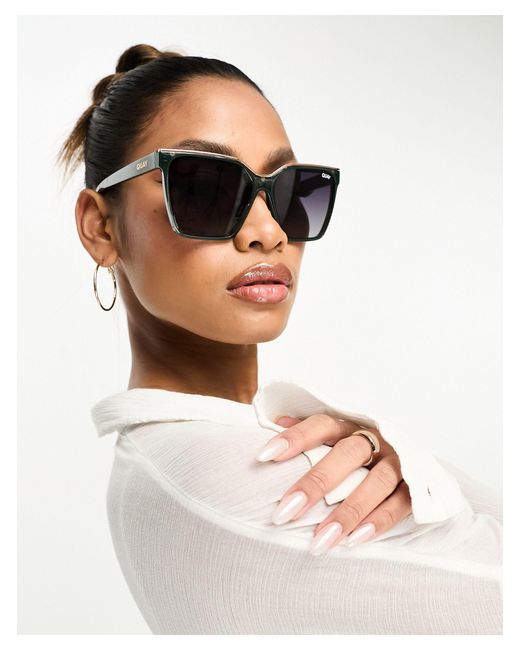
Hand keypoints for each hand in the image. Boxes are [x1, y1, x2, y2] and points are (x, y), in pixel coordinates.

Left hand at [256, 413, 412, 554]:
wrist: (408, 457)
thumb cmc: (354, 451)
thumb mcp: (332, 437)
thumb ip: (306, 431)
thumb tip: (275, 424)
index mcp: (349, 424)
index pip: (320, 425)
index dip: (295, 438)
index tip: (264, 456)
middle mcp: (376, 438)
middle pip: (347, 454)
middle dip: (316, 483)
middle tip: (284, 512)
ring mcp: (399, 461)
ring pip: (377, 482)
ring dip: (348, 511)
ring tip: (319, 540)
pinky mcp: (418, 485)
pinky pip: (401, 504)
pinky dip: (379, 522)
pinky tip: (353, 542)